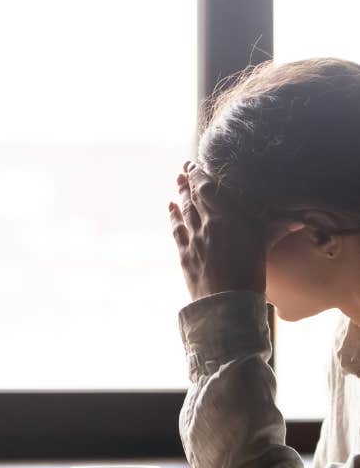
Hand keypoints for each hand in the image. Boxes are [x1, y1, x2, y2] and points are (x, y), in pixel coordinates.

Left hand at [168, 162, 301, 300]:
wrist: (226, 303)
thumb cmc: (250, 276)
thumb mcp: (263, 248)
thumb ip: (274, 230)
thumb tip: (296, 221)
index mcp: (229, 218)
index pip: (209, 189)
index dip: (199, 175)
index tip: (194, 164)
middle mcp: (208, 224)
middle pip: (195, 196)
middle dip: (189, 181)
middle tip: (184, 168)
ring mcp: (193, 238)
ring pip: (184, 209)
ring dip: (180, 193)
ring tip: (178, 180)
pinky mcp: (184, 253)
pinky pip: (176, 228)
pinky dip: (173, 215)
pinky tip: (171, 205)